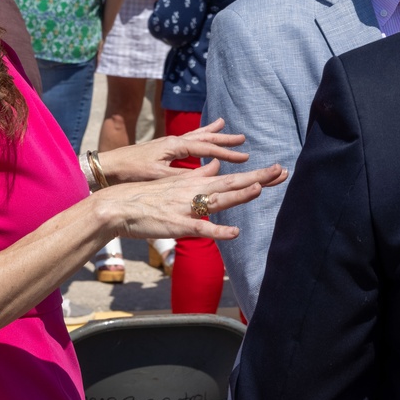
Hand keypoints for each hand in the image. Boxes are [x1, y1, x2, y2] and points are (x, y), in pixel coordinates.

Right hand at [96, 161, 286, 243]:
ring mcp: (186, 208)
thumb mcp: (174, 181)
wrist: (117, 205)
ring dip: (239, 194)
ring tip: (260, 187)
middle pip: (231, 183)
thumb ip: (197, 174)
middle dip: (258, 178)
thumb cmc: (146, 197)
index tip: (278, 169)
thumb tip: (215, 166)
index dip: (256, 174)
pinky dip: (217, 231)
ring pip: (218, 200)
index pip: (231, 176)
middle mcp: (194, 191)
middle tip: (282, 171)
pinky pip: (200, 229)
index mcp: (195, 182)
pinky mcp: (177, 225)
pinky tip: (233, 233)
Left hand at [99, 117, 247, 182]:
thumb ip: (186, 173)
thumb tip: (212, 169)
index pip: (206, 147)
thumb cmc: (132, 172)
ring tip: (223, 125)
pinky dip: (197, 137)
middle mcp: (173, 141)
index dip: (226, 152)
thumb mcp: (160, 176)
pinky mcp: (161, 149)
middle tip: (242, 138)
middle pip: (203, 137)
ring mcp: (167, 144)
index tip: (244, 156)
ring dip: (211, 133)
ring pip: (195, 136)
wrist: (109, 168)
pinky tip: (199, 139)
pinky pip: (186, 140)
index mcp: (174, 146)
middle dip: (223, 139)